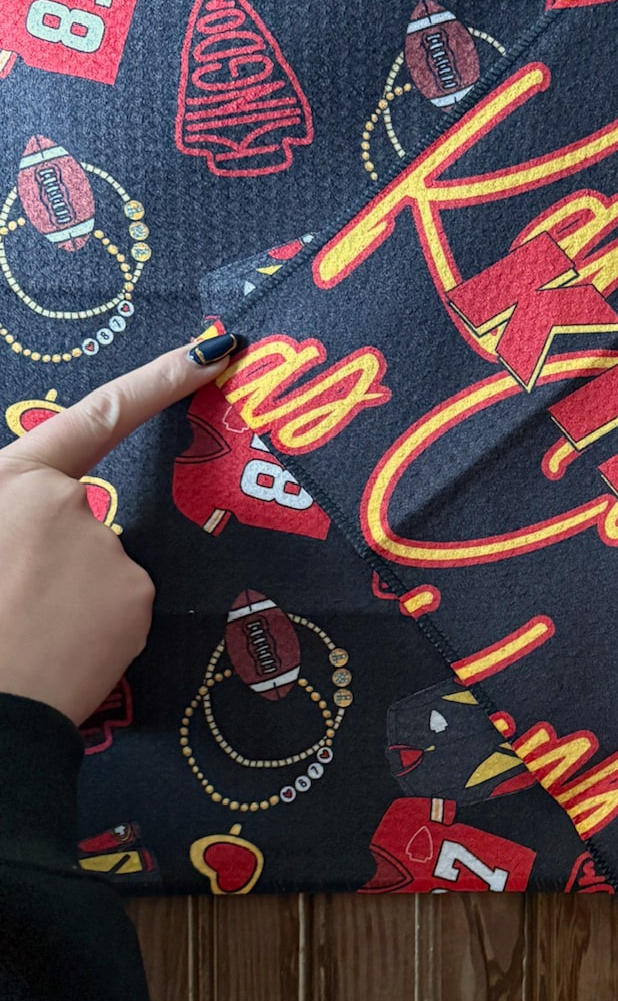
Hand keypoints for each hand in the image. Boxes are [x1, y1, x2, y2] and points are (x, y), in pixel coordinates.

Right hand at [0, 335, 242, 724]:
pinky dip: (94, 628)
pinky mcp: (134, 595)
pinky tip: (56, 649)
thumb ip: (20, 514)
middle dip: (55, 562)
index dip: (158, 380)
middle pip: (81, 522)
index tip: (215, 351)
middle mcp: (66, 504)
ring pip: (100, 570)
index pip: (97, 416)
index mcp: (12, 482)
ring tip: (23, 632)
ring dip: (71, 600)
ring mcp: (107, 549)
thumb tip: (42, 529)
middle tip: (11, 605)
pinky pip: (118, 606)